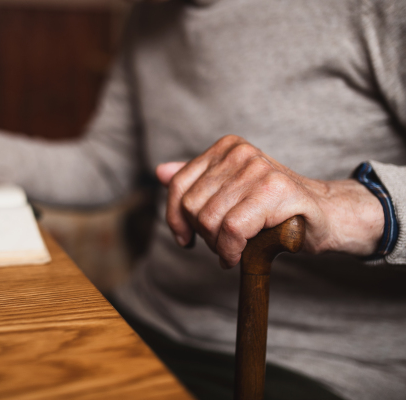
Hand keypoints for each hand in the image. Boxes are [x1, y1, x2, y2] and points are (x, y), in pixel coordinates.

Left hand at [156, 135, 384, 267]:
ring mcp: (258, 169)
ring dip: (219, 247)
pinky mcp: (276, 191)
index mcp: (225, 148)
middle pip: (193, 206)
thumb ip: (197, 181)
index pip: (178, 184)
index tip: (185, 238)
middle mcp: (240, 153)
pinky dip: (232, 251)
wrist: (325, 215)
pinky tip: (240, 256)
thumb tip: (160, 171)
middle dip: (204, 235)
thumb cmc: (274, 208)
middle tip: (223, 245)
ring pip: (210, 220)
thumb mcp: (231, 191)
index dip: (175, 218)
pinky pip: (233, 230)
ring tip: (235, 249)